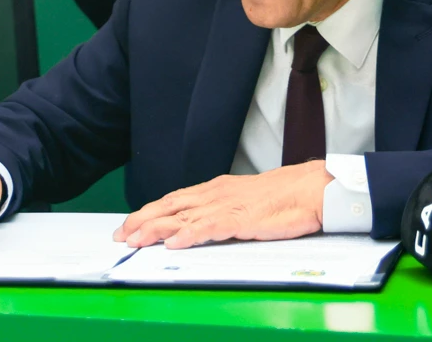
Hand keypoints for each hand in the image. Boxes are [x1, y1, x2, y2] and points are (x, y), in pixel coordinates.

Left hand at [115, 160, 332, 248]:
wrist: (311, 189)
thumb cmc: (282, 197)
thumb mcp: (243, 201)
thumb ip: (221, 211)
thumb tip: (200, 225)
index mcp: (216, 190)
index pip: (174, 200)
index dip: (149, 212)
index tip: (129, 224)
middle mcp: (216, 194)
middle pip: (171, 207)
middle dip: (142, 220)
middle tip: (120, 235)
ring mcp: (228, 206)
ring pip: (184, 217)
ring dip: (156, 229)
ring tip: (135, 240)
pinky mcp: (242, 219)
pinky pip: (211, 227)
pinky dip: (190, 235)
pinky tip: (175, 243)